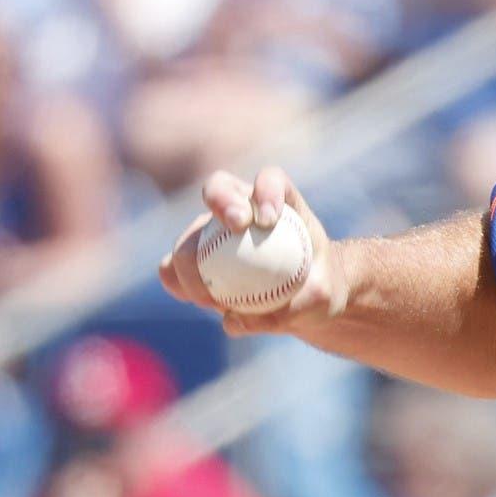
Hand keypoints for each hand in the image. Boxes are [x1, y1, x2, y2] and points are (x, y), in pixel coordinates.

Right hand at [157, 166, 347, 337]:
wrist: (304, 298)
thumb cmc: (319, 287)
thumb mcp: (323, 297)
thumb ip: (296, 302)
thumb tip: (241, 317)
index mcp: (279, 201)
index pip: (271, 179)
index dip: (266, 190)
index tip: (269, 219)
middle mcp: (240, 207)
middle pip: (218, 188)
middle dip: (222, 201)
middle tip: (236, 227)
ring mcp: (212, 231)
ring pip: (188, 233)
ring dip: (191, 261)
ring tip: (210, 295)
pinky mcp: (194, 260)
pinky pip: (172, 269)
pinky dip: (180, 284)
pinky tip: (198, 301)